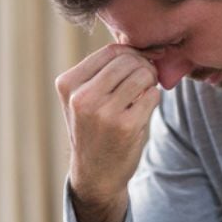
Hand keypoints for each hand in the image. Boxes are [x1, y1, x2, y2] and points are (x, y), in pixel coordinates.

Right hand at [55, 44, 160, 221]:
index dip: (132, 54)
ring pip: (142, 75)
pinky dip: (153, 99)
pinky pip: (152, 96)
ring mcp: (103, 112)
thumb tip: (146, 46)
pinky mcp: (126, 126)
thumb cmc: (94, 129)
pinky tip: (142, 111)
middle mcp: (82, 97)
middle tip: (145, 81)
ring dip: (150, 82)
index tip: (140, 64)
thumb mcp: (84, 98)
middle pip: (128, 60)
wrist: (95, 175)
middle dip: (143, 67)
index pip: (110, 51)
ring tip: (143, 94)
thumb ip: (105, 71)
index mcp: (68, 84)